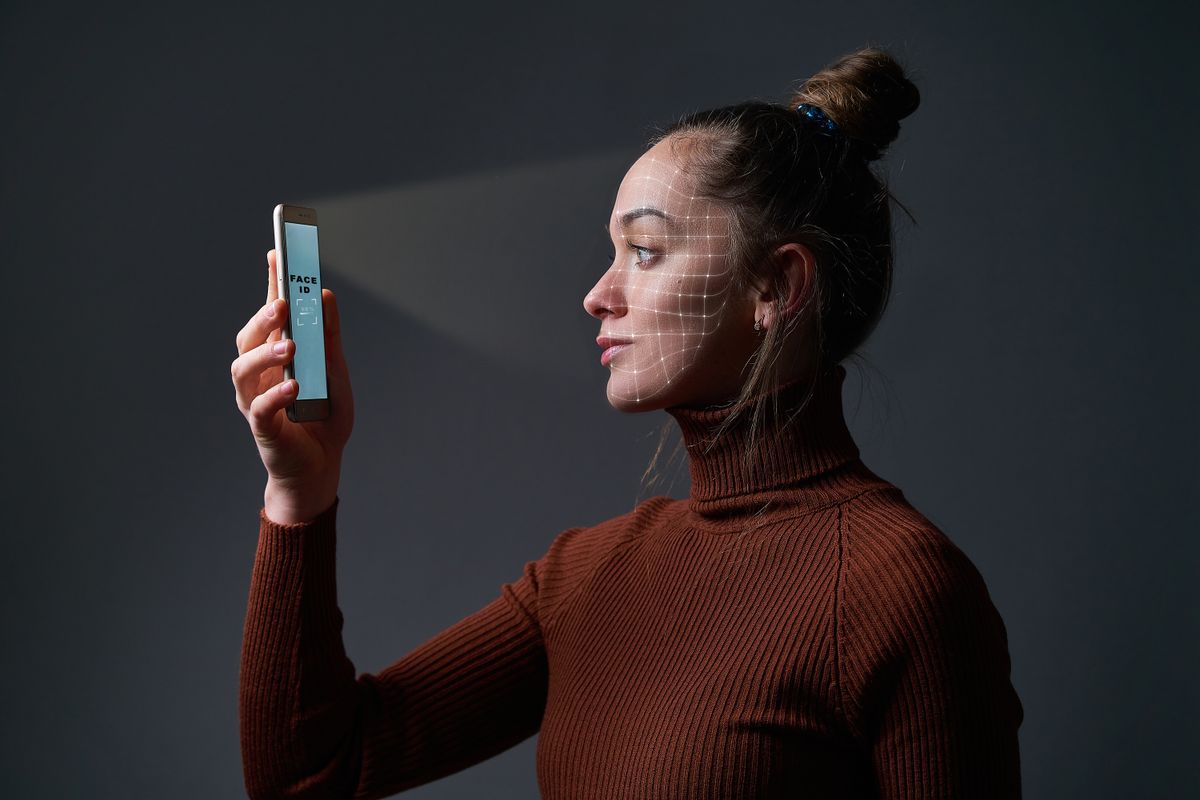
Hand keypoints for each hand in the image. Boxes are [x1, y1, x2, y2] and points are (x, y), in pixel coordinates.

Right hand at [231, 249, 354, 522]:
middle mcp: (259, 373)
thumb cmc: (324, 416)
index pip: (270, 313)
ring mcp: (256, 399)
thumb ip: (328, 336)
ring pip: (243, 369)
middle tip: (283, 302)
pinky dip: (276, 394)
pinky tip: (294, 385)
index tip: (277, 252)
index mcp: (276, 354)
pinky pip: (260, 408)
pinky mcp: (262, 427)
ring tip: (290, 346)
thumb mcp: (335, 370)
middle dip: (263, 316)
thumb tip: (324, 294)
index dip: (271, 282)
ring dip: (265, 353)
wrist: (322, 466)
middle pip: (248, 336)